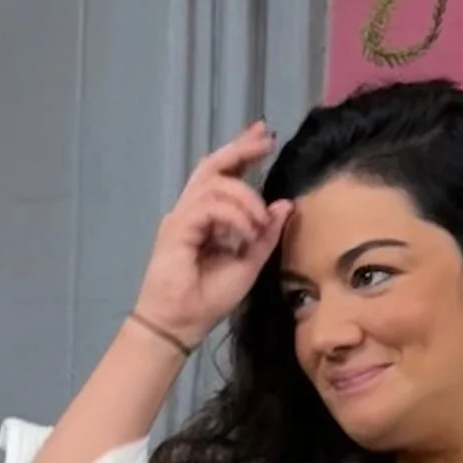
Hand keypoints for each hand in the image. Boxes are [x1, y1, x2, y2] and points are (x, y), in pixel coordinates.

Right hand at [132, 122, 294, 350]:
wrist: (178, 325)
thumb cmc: (207, 300)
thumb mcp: (248, 264)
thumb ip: (265, 235)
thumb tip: (285, 204)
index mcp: (206, 218)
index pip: (223, 175)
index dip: (242, 154)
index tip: (264, 137)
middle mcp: (191, 212)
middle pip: (213, 166)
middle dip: (240, 149)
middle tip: (264, 139)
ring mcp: (181, 218)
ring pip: (215, 184)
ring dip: (246, 199)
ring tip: (258, 225)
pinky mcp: (177, 229)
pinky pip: (210, 207)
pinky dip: (234, 217)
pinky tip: (245, 234)